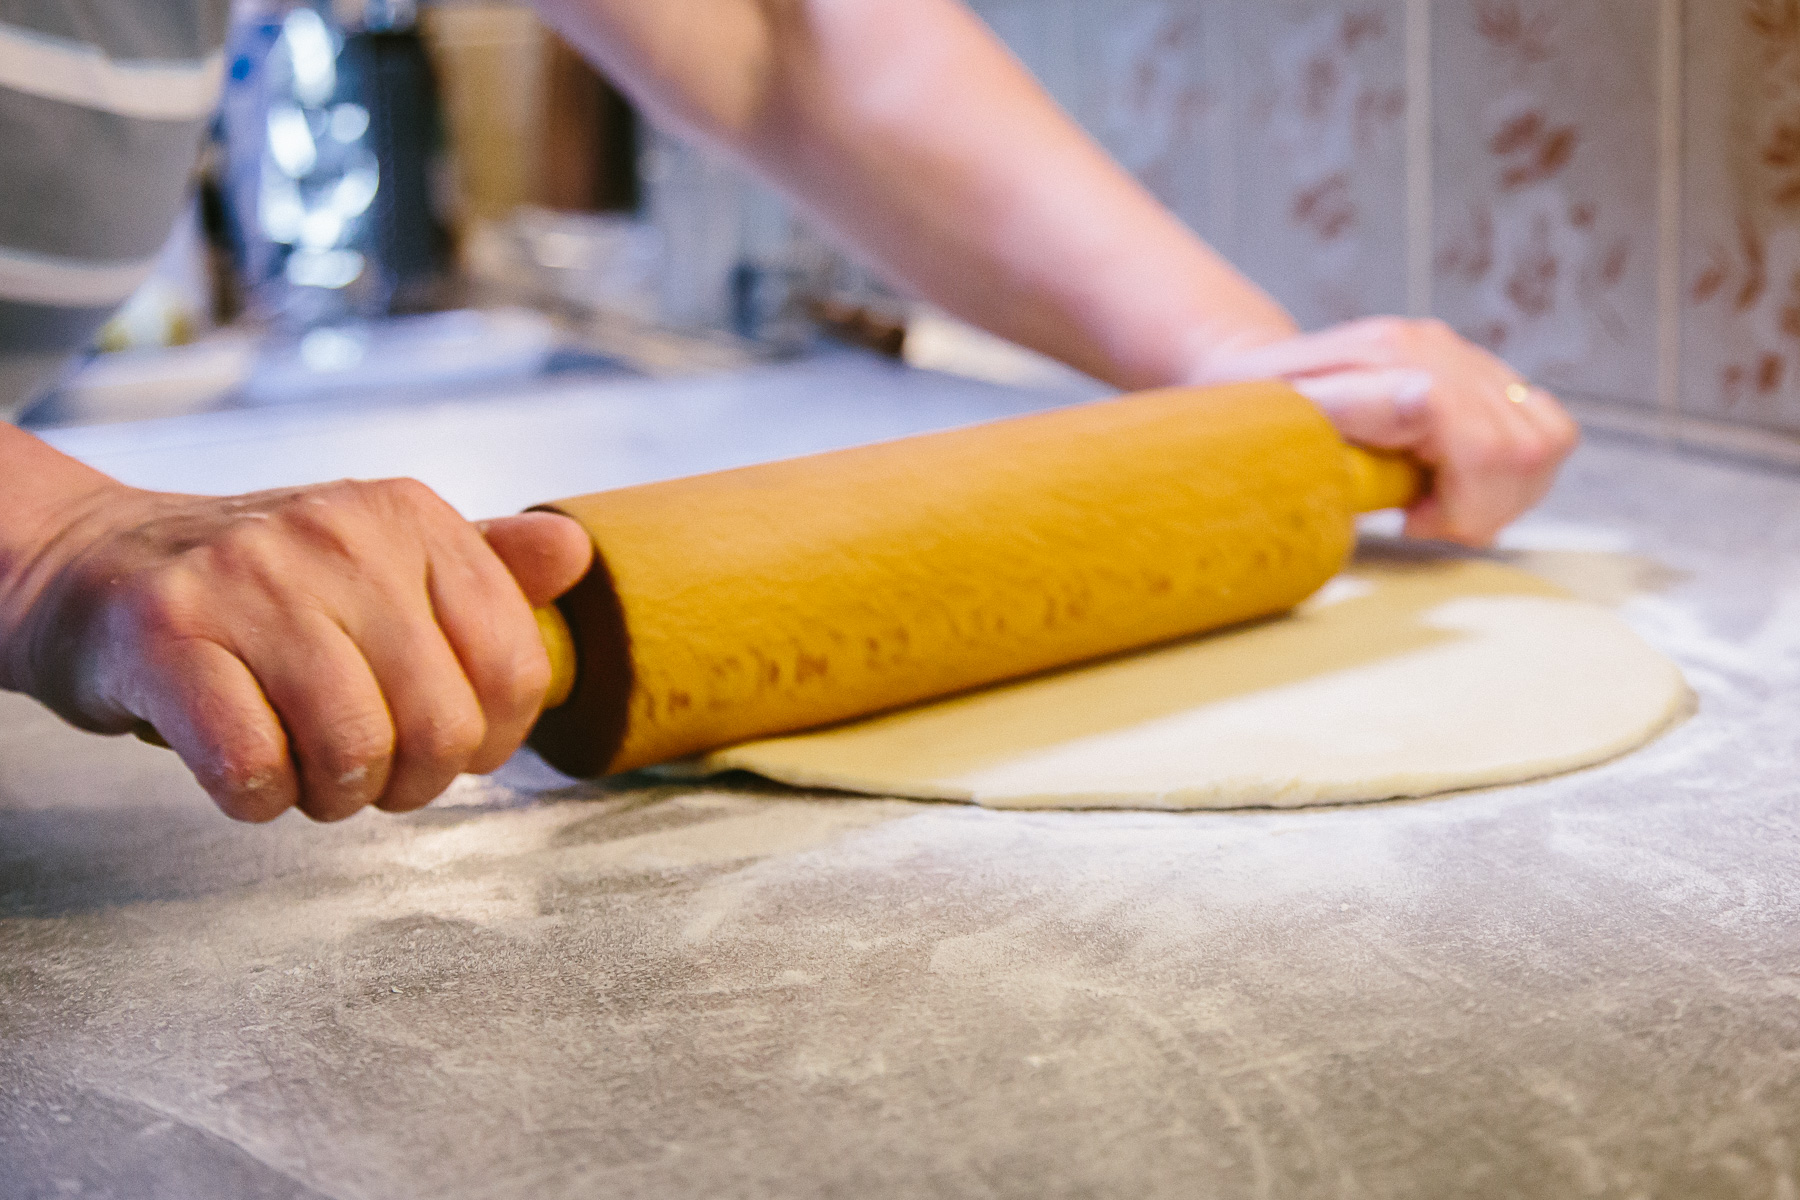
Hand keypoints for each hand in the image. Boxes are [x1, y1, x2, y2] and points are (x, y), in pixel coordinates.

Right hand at [2, 478, 592, 821]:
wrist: (96, 569)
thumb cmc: (266, 592)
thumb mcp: (384, 559)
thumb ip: (485, 569)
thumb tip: (574, 555)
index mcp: (409, 517)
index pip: (515, 669)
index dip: (490, 740)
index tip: (448, 742)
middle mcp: (338, 535)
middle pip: (442, 725)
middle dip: (412, 781)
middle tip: (368, 769)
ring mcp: (249, 579)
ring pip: (354, 752)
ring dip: (333, 795)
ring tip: (305, 766)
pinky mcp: (167, 636)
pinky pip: (254, 768)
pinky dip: (258, 797)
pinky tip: (243, 764)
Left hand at [1196, 317, 1579, 545]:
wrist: (1252, 371)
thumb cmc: (1256, 406)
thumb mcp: (1281, 415)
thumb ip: (1350, 410)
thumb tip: (1424, 402)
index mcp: (1395, 359)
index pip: (1481, 443)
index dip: (1461, 503)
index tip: (1411, 523)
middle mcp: (1441, 350)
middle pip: (1523, 450)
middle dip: (1483, 508)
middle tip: (1423, 520)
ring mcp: (1465, 357)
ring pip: (1547, 440)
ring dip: (1503, 493)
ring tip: (1440, 503)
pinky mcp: (1480, 373)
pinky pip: (1544, 428)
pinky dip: (1513, 473)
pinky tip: (1457, 482)